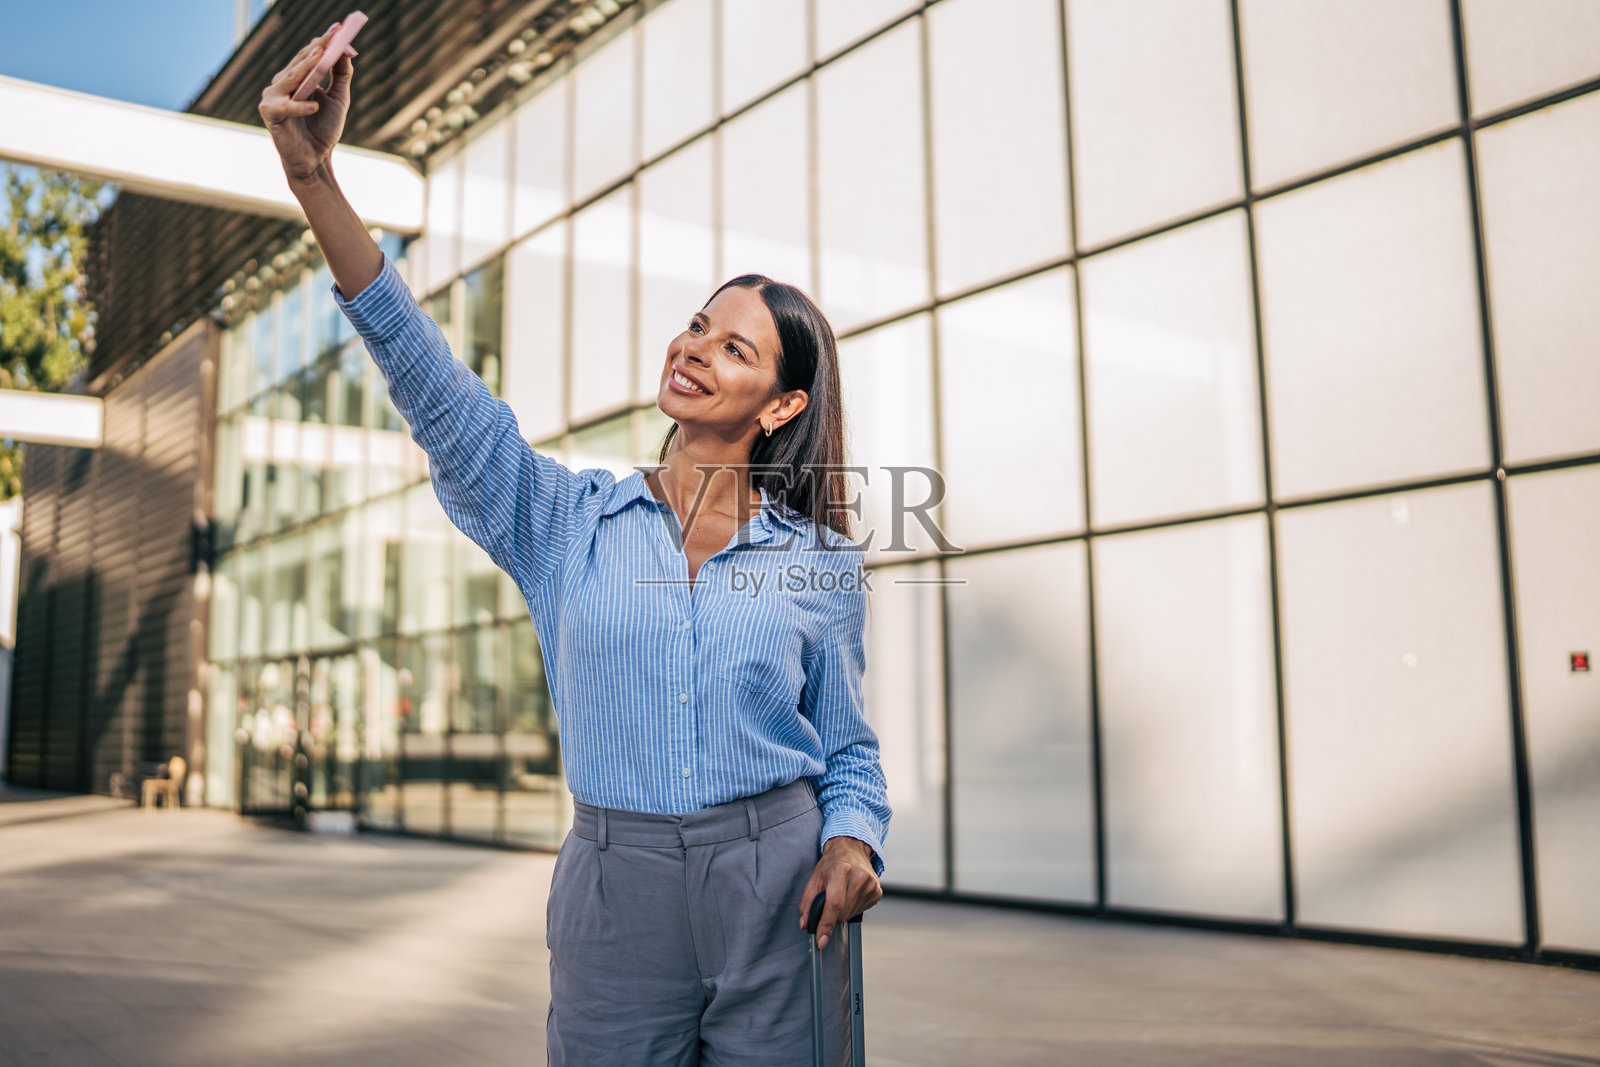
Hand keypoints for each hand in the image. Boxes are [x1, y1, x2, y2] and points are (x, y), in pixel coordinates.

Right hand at [258, 23, 354, 181]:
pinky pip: (287, 107)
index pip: (311, 54)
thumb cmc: (324, 130)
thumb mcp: (338, 99)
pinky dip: (300, 107)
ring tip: (321, 57)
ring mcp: (273, 96)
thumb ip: (341, 75)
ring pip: (292, 77)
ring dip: (306, 67)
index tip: (340, 28)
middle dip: (319, 47)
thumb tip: (347, 50)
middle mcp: (282, 82)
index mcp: (297, 77)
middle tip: (334, 35)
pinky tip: (315, 107)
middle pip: (302, 61)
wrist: (315, 160)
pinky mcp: (270, 114)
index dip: (325, 41)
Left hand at [796, 836, 881, 949]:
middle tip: (829, 899)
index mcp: (841, 870)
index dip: (826, 924)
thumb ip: (807, 902)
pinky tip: (851, 894)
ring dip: (842, 912)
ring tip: (841, 893)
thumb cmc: (832, 864)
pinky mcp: (877, 892)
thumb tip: (805, 924)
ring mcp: (871, 885)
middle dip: (831, 915)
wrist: (852, 850)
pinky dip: (852, 908)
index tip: (821, 941)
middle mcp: (860, 877)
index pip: (834, 904)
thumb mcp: (814, 878)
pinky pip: (860, 911)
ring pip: (851, 915)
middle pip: (842, 914)